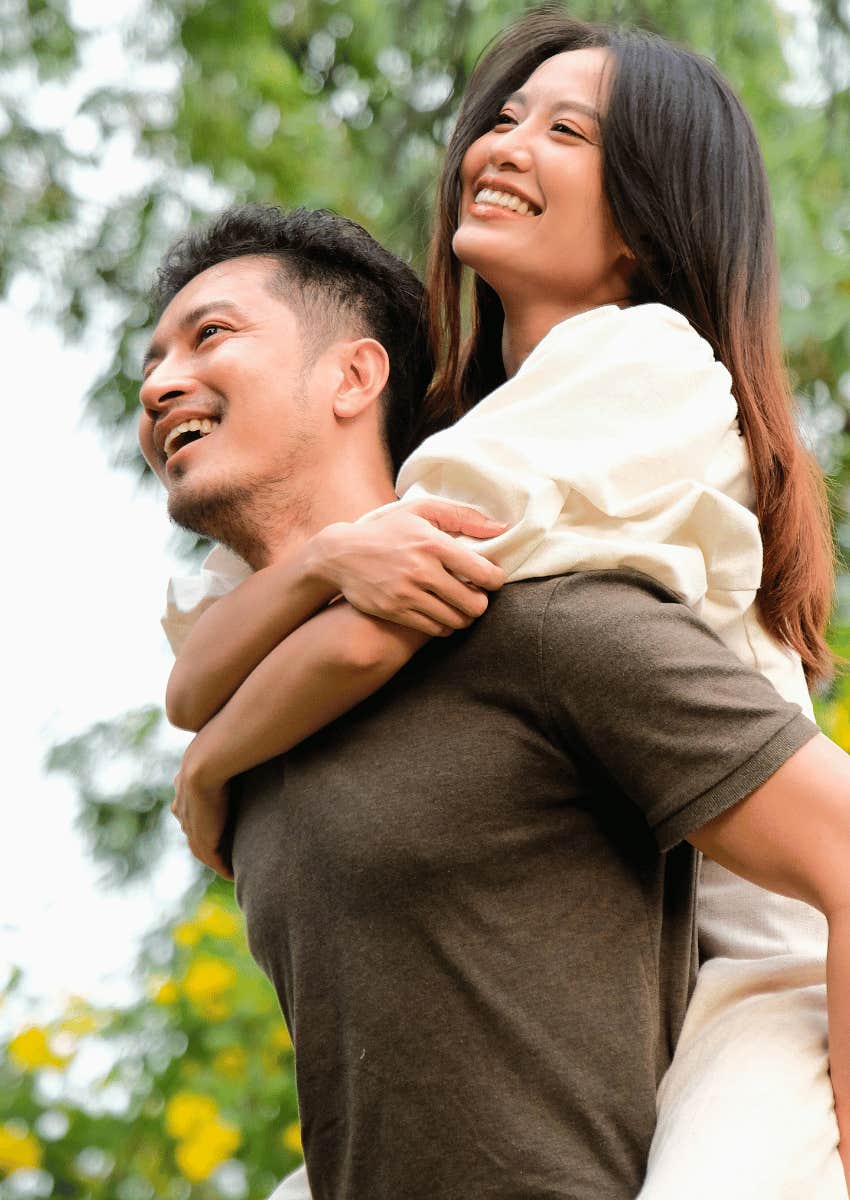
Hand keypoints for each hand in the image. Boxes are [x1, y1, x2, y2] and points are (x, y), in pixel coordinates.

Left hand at [171, 742, 233, 879]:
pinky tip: (233, 872)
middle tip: (224, 850)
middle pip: (194, 831)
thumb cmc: (219, 747)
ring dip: (215, 857)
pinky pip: (212, 859)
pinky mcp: (201, 839)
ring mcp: (190, 825)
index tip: (219, 823)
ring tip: (231, 865)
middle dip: (207, 840)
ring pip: (202, 847)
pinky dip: (221, 866)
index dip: (204, 818)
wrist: (206, 762)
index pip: (191, 809)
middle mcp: (182, 809)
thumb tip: (244, 735)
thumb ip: (227, 750)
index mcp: (182, 788)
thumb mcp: (220, 749)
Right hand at [312, 499, 508, 636]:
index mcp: (432, 543)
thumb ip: (463, 516)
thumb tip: (501, 528)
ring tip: (460, 606)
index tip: (491, 579)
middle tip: (476, 596)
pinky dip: (445, 626)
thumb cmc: (387, 530)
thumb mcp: (421, 511)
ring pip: (456, 620)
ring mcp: (407, 594)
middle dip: (481, 602)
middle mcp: (422, 570)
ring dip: (464, 616)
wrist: (341, 555)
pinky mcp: (395, 611)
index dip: (495, 580)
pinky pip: (435, 629)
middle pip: (474, 603)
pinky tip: (442, 614)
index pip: (482, 572)